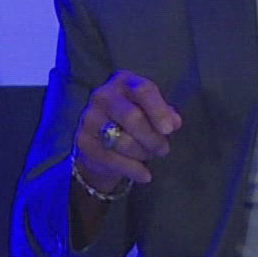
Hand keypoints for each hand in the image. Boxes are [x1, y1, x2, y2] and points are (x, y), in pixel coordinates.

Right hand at [74, 70, 182, 189]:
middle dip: (152, 138)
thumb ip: (165, 113)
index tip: (169, 129)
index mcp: (124, 81)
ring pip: (122, 141)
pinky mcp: (83, 141)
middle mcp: (103, 95)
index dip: (158, 110)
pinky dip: (132, 169)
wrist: (101, 142)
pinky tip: (145, 175)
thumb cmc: (133, 121)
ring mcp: (89, 118)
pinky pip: (112, 159)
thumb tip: (174, 121)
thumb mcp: (151, 112)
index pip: (143, 90)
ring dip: (143, 153)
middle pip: (132, 117)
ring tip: (149, 155)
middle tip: (163, 149)